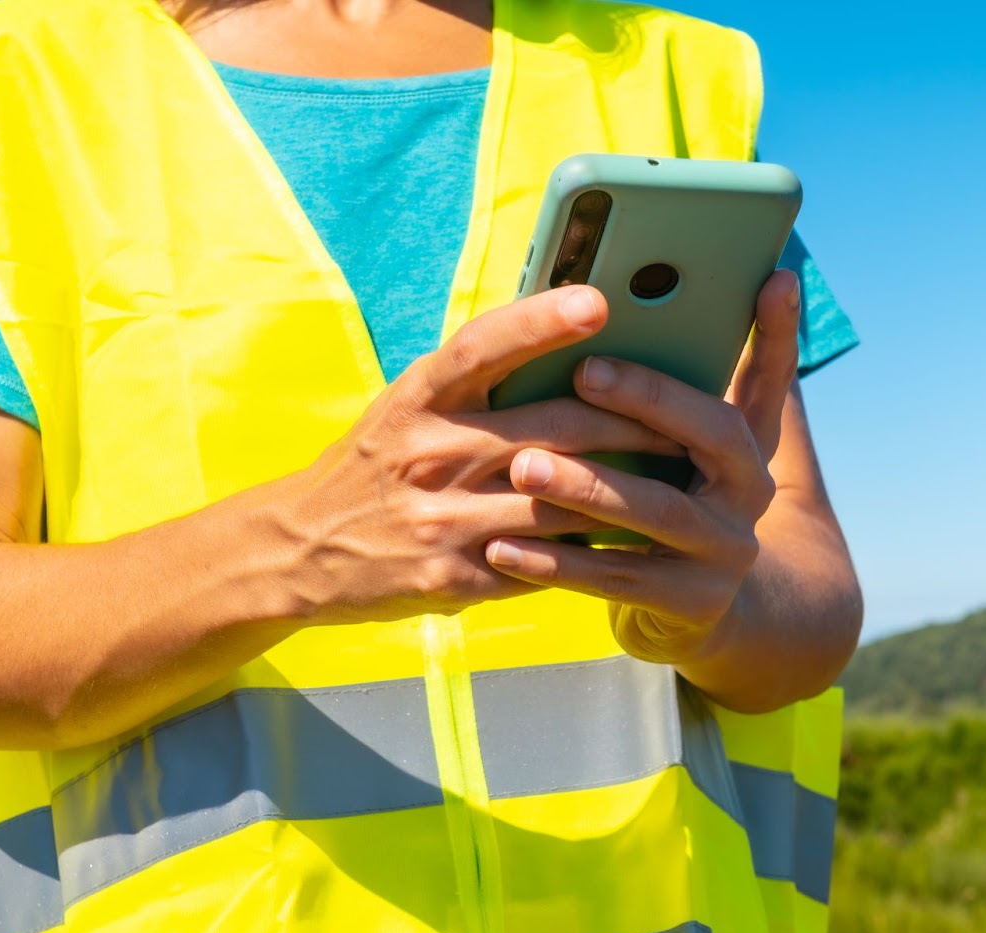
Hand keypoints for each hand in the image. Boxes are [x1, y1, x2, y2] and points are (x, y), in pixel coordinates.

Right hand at [277, 285, 683, 622]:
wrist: (300, 549)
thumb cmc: (375, 462)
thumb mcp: (407, 406)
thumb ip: (475, 383)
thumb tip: (566, 342)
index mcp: (418, 398)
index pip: (484, 347)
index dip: (541, 321)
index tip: (598, 301)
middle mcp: (429, 454)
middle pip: (552, 430)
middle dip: (630, 424)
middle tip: (685, 418)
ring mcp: (442, 522)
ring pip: (562, 503)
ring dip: (626, 493)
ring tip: (676, 479)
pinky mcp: (455, 579)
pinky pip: (544, 562)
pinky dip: (590, 550)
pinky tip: (627, 539)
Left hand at [481, 270, 802, 662]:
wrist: (701, 613)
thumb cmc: (669, 504)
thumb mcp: (685, 450)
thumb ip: (673, 388)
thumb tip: (641, 304)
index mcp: (748, 443)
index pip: (768, 377)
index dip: (777, 330)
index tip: (771, 277)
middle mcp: (751, 493)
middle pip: (714, 435)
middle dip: (649, 400)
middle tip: (584, 372)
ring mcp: (727, 553)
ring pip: (660, 512)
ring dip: (589, 486)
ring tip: (524, 467)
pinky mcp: (693, 604)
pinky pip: (617, 578)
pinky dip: (558, 563)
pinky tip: (502, 547)